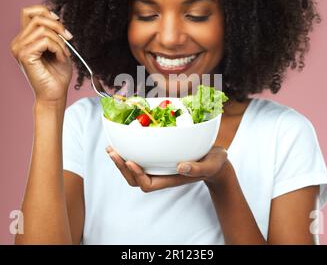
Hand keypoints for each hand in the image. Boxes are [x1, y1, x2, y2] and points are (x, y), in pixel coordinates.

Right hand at [10, 5, 73, 102]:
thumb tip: (55, 17)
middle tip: (69, 39)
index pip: (29, 12)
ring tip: (64, 54)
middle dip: (58, 26)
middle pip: (38, 18)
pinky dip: (58, 48)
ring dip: (60, 41)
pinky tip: (61, 58)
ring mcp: (19, 48)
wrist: (55, 94)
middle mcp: (18, 42)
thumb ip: (53, 32)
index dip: (46, 12)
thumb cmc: (58, 74)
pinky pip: (45, 41)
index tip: (60, 23)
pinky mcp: (24, 55)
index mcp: (24, 39)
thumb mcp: (58, 47)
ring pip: (43, 29)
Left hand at [106, 146, 229, 191]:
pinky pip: (140, 158)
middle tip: (112, 152)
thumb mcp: (209, 166)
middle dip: (121, 167)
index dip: (136, 176)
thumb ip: (197, 169)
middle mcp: (161, 175)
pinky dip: (129, 151)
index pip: (147, 184)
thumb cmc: (213, 164)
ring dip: (121, 161)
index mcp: (170, 179)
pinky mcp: (159, 158)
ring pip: (134, 170)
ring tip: (111, 148)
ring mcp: (158, 167)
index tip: (131, 162)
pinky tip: (124, 141)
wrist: (215, 160)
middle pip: (135, 179)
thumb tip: (181, 166)